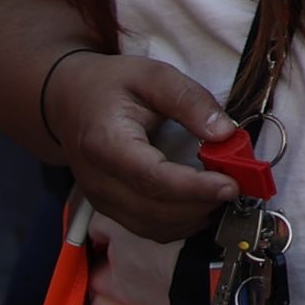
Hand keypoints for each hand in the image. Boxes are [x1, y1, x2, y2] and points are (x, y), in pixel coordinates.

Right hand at [43, 49, 246, 244]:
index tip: (231, 185)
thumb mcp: (152, 75)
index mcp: (106, 144)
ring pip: (151, 227)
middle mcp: (98, 181)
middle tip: (238, 186)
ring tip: (223, 193)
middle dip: (201, 205)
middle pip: (154, 210)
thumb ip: (189, 100)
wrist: (66, 102)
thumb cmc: (110, 86)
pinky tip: (201, 205)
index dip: (194, 187)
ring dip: (193, 218)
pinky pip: (146, 229)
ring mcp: (101, 200)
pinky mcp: (109, 209)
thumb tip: (225, 132)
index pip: (152, 178)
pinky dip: (178, 224)